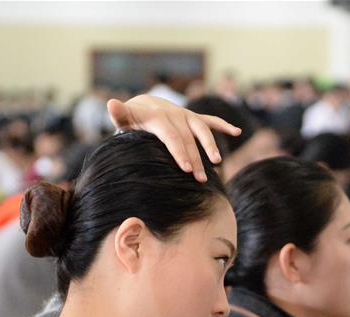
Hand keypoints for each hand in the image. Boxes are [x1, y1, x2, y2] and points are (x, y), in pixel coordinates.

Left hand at [107, 95, 241, 181]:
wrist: (143, 104)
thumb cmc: (132, 119)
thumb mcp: (124, 118)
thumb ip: (119, 114)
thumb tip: (111, 103)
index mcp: (158, 116)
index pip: (170, 135)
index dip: (178, 151)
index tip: (185, 169)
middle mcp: (174, 113)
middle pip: (187, 138)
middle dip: (195, 158)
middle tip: (200, 179)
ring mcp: (185, 115)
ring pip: (201, 130)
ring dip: (210, 146)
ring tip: (216, 163)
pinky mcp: (193, 117)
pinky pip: (210, 120)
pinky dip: (223, 125)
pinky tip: (237, 132)